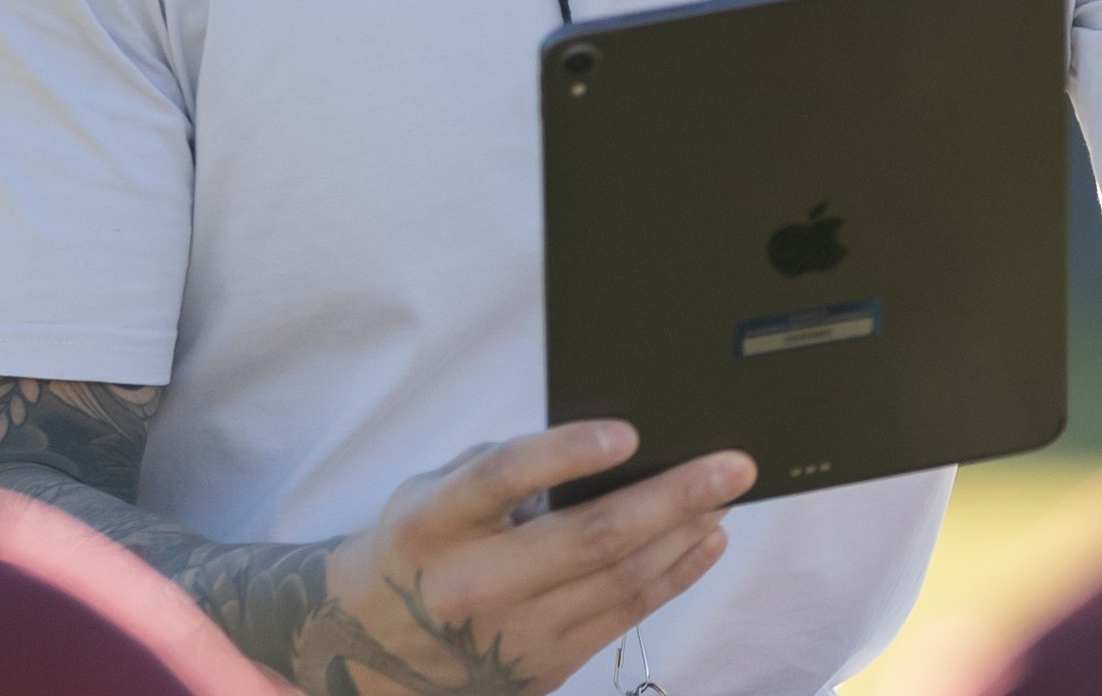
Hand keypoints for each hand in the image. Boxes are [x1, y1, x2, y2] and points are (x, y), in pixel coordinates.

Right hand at [292, 421, 750, 694]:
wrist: (369, 646)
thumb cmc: (418, 545)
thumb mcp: (432, 493)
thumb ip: (501, 469)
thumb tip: (605, 446)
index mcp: (433, 526)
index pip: (502, 480)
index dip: (567, 453)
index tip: (628, 432)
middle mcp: (472, 585)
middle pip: (589, 538)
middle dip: (673, 497)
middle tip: (733, 465)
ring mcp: (510, 637)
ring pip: (618, 580)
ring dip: (684, 534)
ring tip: (727, 495)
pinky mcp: (540, 669)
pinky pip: (624, 617)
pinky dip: (672, 576)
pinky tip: (703, 542)